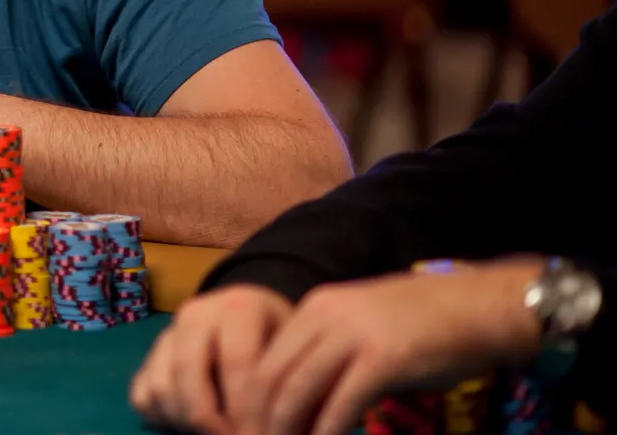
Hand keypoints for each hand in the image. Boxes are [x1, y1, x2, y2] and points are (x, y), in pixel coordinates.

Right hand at [131, 285, 294, 434]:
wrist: (254, 318)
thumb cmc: (281, 340)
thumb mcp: (293, 350)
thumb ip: (283, 379)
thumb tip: (280, 426)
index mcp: (238, 306)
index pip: (238, 363)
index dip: (248, 410)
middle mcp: (196, 313)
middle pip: (188, 374)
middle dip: (210, 421)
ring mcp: (168, 333)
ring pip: (161, 387)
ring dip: (186, 422)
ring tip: (216, 433)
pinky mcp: (149, 355)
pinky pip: (142, 395)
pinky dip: (163, 417)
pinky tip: (192, 425)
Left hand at [233, 260, 546, 434]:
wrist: (479, 306)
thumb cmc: (423, 324)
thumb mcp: (361, 326)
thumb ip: (328, 354)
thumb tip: (303, 401)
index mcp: (314, 308)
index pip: (264, 359)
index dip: (251, 403)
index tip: (249, 430)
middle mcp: (324, 316)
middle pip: (271, 377)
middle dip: (260, 421)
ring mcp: (352, 336)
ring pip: (298, 391)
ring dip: (286, 431)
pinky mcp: (382, 359)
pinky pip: (341, 405)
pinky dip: (326, 433)